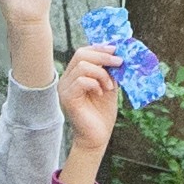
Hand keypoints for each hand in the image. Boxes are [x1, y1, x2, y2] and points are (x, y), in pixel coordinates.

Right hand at [55, 42, 124, 183]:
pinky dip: (95, 83)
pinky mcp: (67, 98)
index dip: (100, 48)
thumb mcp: (109, 86)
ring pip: (82, 65)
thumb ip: (109, 70)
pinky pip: (81, 80)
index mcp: (75, 75)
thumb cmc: (102, 113)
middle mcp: (66, 80)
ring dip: (101, 72)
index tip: (117, 50)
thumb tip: (118, 53)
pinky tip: (101, 93)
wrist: (98, 136)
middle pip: (81, 54)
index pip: (83, 52)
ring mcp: (65, 89)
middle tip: (119, 62)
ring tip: (109, 85)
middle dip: (103, 55)